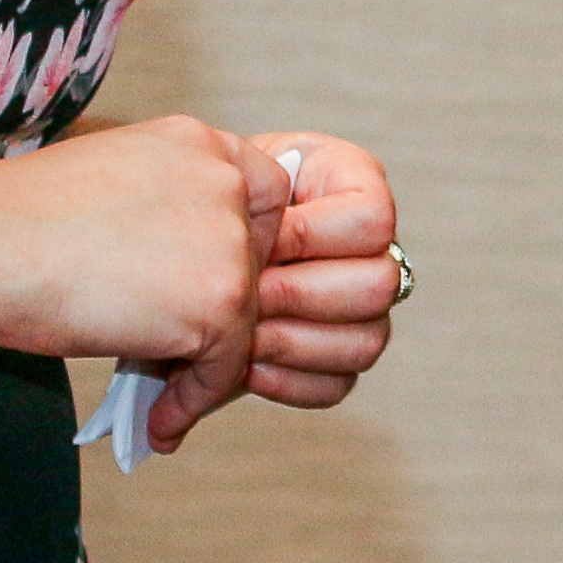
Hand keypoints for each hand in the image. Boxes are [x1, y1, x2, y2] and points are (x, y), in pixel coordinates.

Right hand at [0, 116, 258, 411]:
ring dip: (205, 363)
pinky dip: (191, 402)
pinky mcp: (219, 303)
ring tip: (164, 398)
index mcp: (199, 142)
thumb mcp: (113, 182)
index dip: (242, 244)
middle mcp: (225, 183)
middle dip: (221, 310)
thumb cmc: (17, 219)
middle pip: (257, 261)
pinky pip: (223, 368)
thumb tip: (182, 269)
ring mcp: (227, 243)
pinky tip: (160, 424)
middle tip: (178, 350)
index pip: (263, 196)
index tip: (204, 281)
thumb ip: (166, 208)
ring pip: (243, 320)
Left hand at [229, 133, 401, 423]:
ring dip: (291, 343)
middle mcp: (373, 248)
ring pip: (365, 342)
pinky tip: (246, 366)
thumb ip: (254, 198)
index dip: (312, 234)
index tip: (257, 240)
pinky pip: (337, 384)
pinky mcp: (339, 357)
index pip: (373, 219)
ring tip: (237, 337)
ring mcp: (364, 308)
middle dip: (299, 294)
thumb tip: (259, 252)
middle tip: (244, 295)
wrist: (181, 240)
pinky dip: (288, 381)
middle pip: (380, 286)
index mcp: (354, 184)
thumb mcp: (226, 178)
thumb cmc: (206, 200)